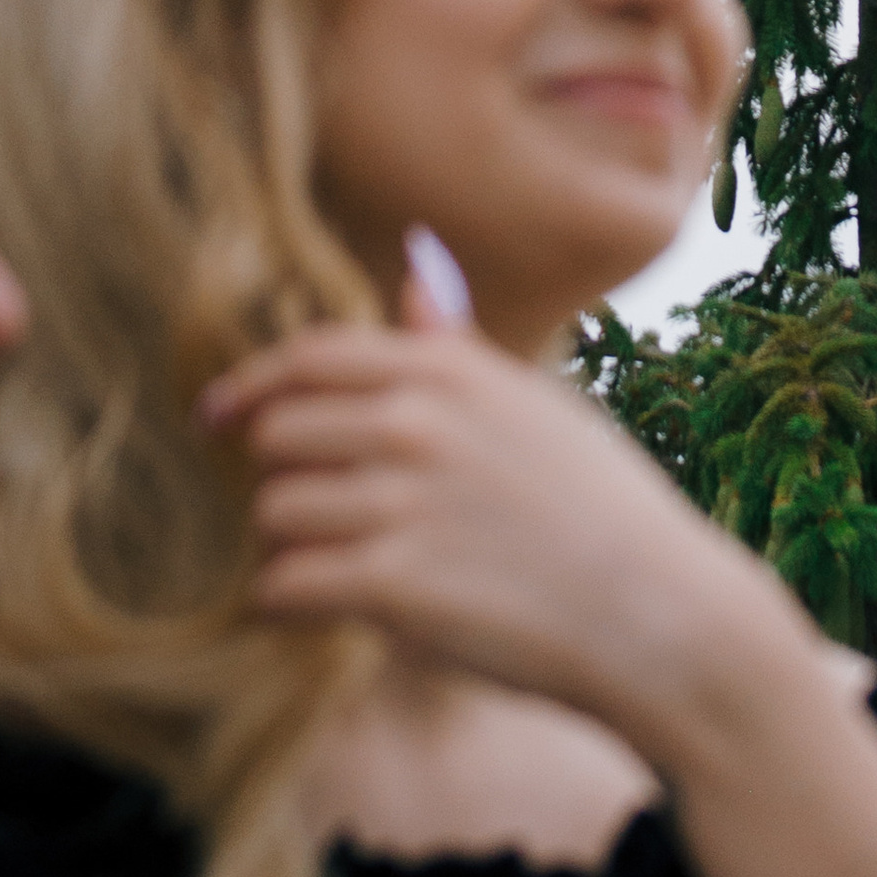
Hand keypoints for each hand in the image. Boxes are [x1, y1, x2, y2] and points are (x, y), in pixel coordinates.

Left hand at [197, 255, 806, 758]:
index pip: (311, 357)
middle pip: (277, 434)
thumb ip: (457, 345)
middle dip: (283, 476)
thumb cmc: (601, 507)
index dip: (253, 385)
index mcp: (448, 373)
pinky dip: (284, 603)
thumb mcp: (536, 404)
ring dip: (287, 545)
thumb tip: (414, 264)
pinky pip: (283, 585)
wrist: (657, 612)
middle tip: (317, 513)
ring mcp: (401, 503)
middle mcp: (415, 425)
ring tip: (330, 565)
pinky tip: (314, 611)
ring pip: (274, 512)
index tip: (219, 415)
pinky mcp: (391, 586)